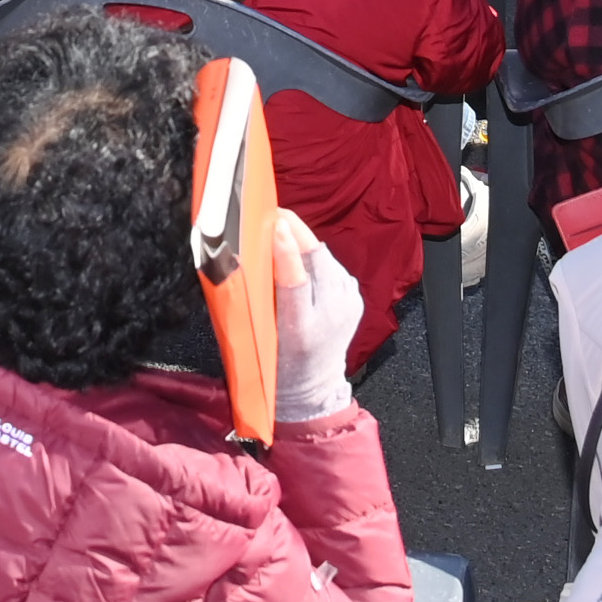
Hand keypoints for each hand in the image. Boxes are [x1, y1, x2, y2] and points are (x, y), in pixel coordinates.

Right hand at [269, 211, 364, 423]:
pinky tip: (301, 255)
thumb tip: (246, 254)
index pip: (296, 283)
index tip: (274, 224)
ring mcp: (348, 305)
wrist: (314, 387)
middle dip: (294, 231)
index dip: (285, 252)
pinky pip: (332, 265)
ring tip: (281, 229)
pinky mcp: (355, 297)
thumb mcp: (259, 336)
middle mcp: (331, 316)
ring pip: (325, 257)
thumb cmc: (276, 362)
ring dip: (303, 240)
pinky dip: (315, 256)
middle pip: (316, 260)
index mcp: (300, 331)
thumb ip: (255, 298)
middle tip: (271, 214)